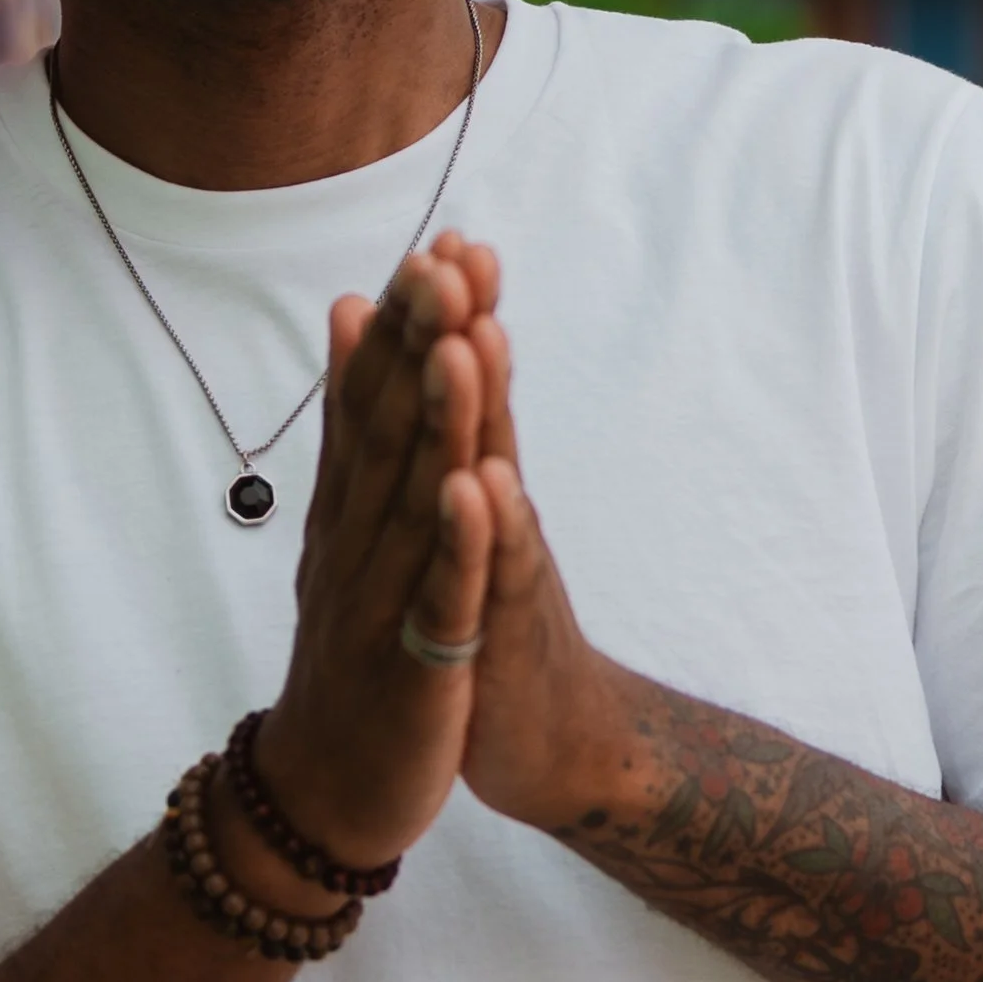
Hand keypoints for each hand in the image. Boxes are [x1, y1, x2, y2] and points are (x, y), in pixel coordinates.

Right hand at [253, 238, 496, 869]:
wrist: (324, 796)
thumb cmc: (347, 663)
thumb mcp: (343, 540)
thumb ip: (348, 437)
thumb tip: (345, 323)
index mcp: (345, 518)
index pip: (367, 408)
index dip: (398, 331)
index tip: (429, 250)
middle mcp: (356, 549)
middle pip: (386, 434)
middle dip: (414, 347)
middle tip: (438, 260)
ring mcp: (383, 606)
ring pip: (415, 501)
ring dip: (436, 419)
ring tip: (459, 338)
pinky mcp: (420, 667)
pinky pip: (443, 597)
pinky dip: (459, 541)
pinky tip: (479, 484)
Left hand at [433, 236, 635, 836]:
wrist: (554, 745)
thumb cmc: (493, 629)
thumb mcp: (459, 534)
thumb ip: (447, 451)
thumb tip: (428, 364)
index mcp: (469, 490)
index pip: (453, 392)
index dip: (444, 320)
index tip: (439, 236)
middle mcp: (496, 517)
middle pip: (481, 412)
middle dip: (467, 330)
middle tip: (460, 250)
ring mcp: (506, 571)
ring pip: (492, 479)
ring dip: (481, 411)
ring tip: (472, 339)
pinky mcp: (507, 633)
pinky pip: (499, 575)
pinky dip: (491, 530)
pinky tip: (485, 485)